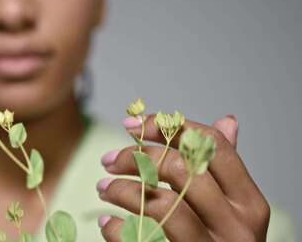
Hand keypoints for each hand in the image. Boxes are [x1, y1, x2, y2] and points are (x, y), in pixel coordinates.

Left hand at [97, 114, 269, 240]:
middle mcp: (235, 227)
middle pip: (181, 169)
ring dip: (121, 190)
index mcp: (248, 203)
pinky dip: (116, 228)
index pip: (211, 147)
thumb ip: (223, 169)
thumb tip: (226, 122)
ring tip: (103, 188)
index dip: (169, 127)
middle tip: (109, 160)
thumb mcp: (232, 209)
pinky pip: (140, 239)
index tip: (133, 124)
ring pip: (159, 203)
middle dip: (136, 157)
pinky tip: (108, 222)